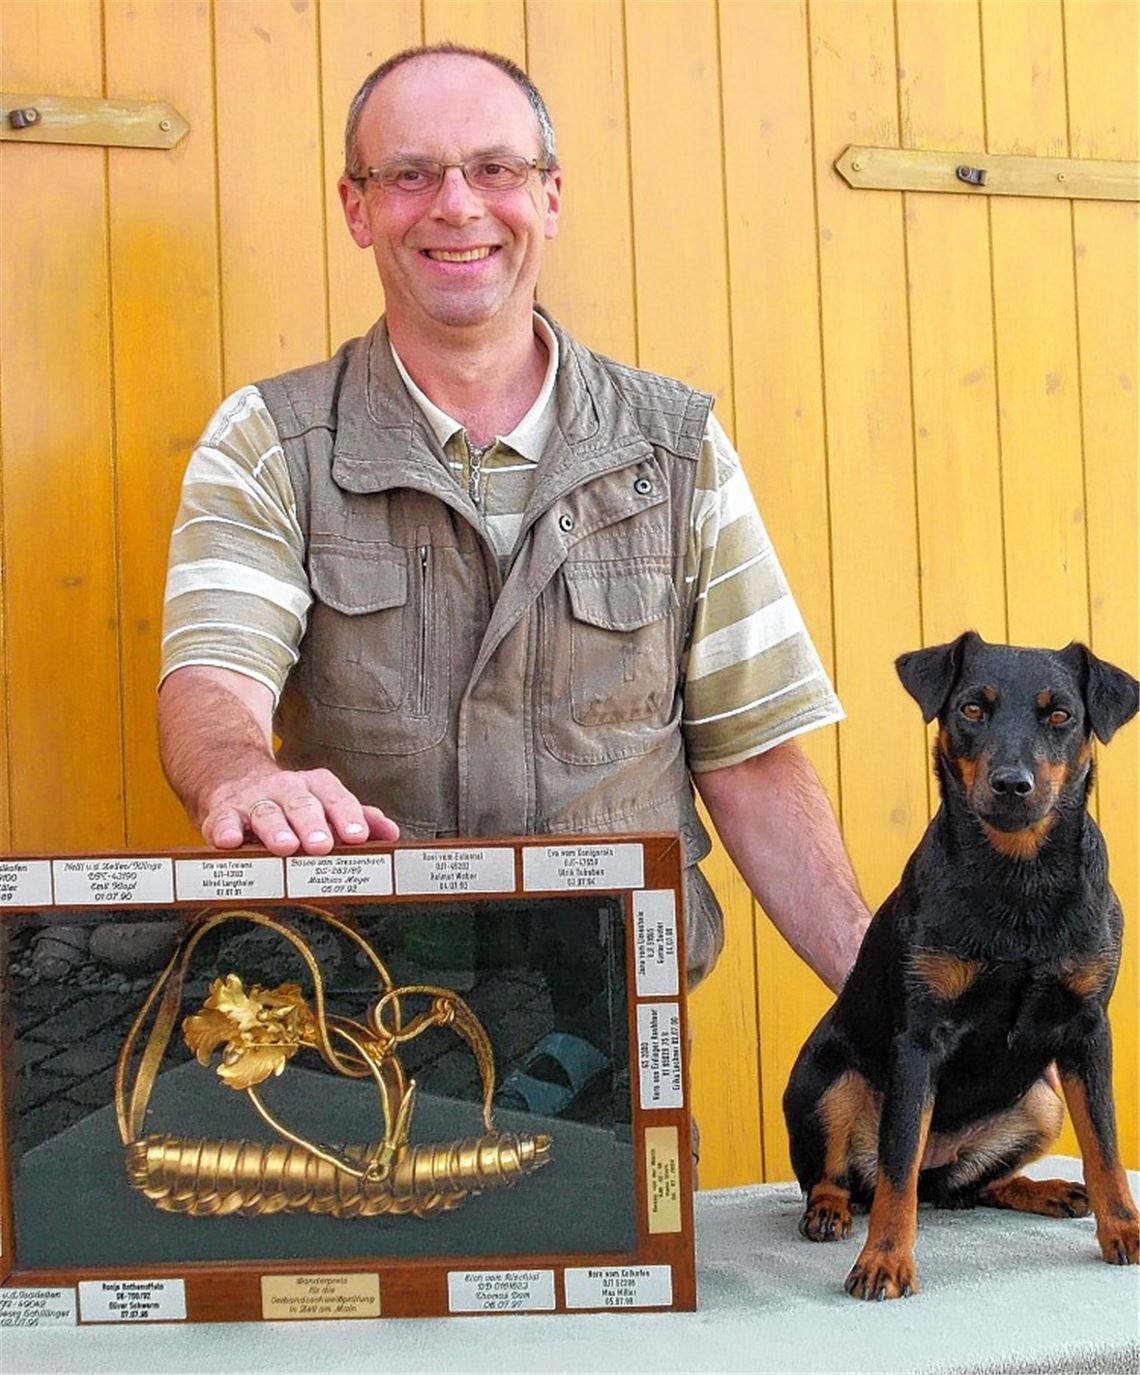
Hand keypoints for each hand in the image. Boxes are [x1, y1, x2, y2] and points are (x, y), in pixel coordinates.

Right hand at [200, 766, 399, 854]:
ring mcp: (253, 799)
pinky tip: (229, 842)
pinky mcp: (222, 811)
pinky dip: (224, 830)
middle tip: (322, 845)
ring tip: (286, 846)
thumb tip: (391, 833)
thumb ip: (356, 817)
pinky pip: (222, 820)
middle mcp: (285, 788)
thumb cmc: (288, 799)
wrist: (233, 773)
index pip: (335, 798)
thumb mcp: (323, 802)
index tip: (358, 835)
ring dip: (276, 830)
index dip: (347, 816)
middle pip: (301, 804)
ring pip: (266, 812)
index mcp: (315, 786)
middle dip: (313, 825)